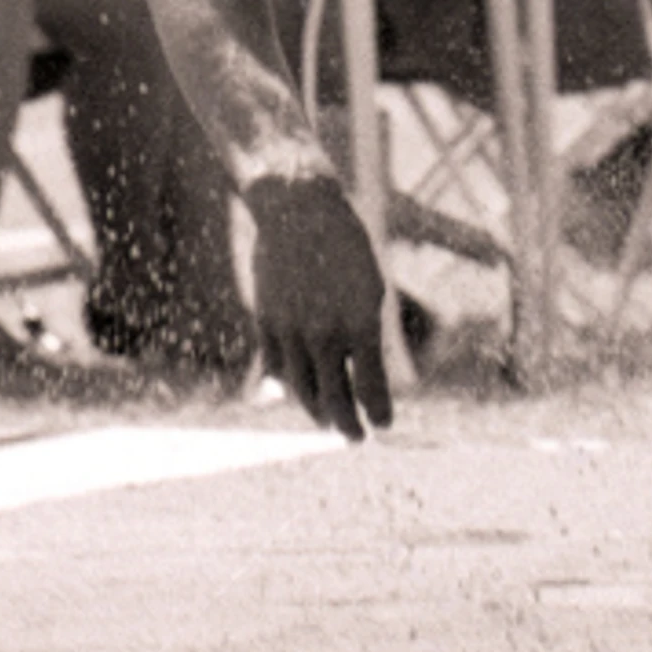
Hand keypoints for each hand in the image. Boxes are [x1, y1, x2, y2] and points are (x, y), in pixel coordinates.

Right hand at [241, 171, 392, 438]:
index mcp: (360, 322)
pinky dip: (286, 389)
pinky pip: (275, 368)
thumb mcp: (370, 288)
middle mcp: (324, 333)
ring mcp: (291, 330)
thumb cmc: (346, 248)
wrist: (299, 213)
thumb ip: (366, 333)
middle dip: (347, 424)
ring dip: (317, 413)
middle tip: (357, 439)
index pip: (371, 385)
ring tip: (329, 424)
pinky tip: (296, 399)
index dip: (379, 411)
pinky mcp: (266, 323)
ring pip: (302, 389)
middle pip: (334, 397)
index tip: (385, 426)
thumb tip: (363, 376)